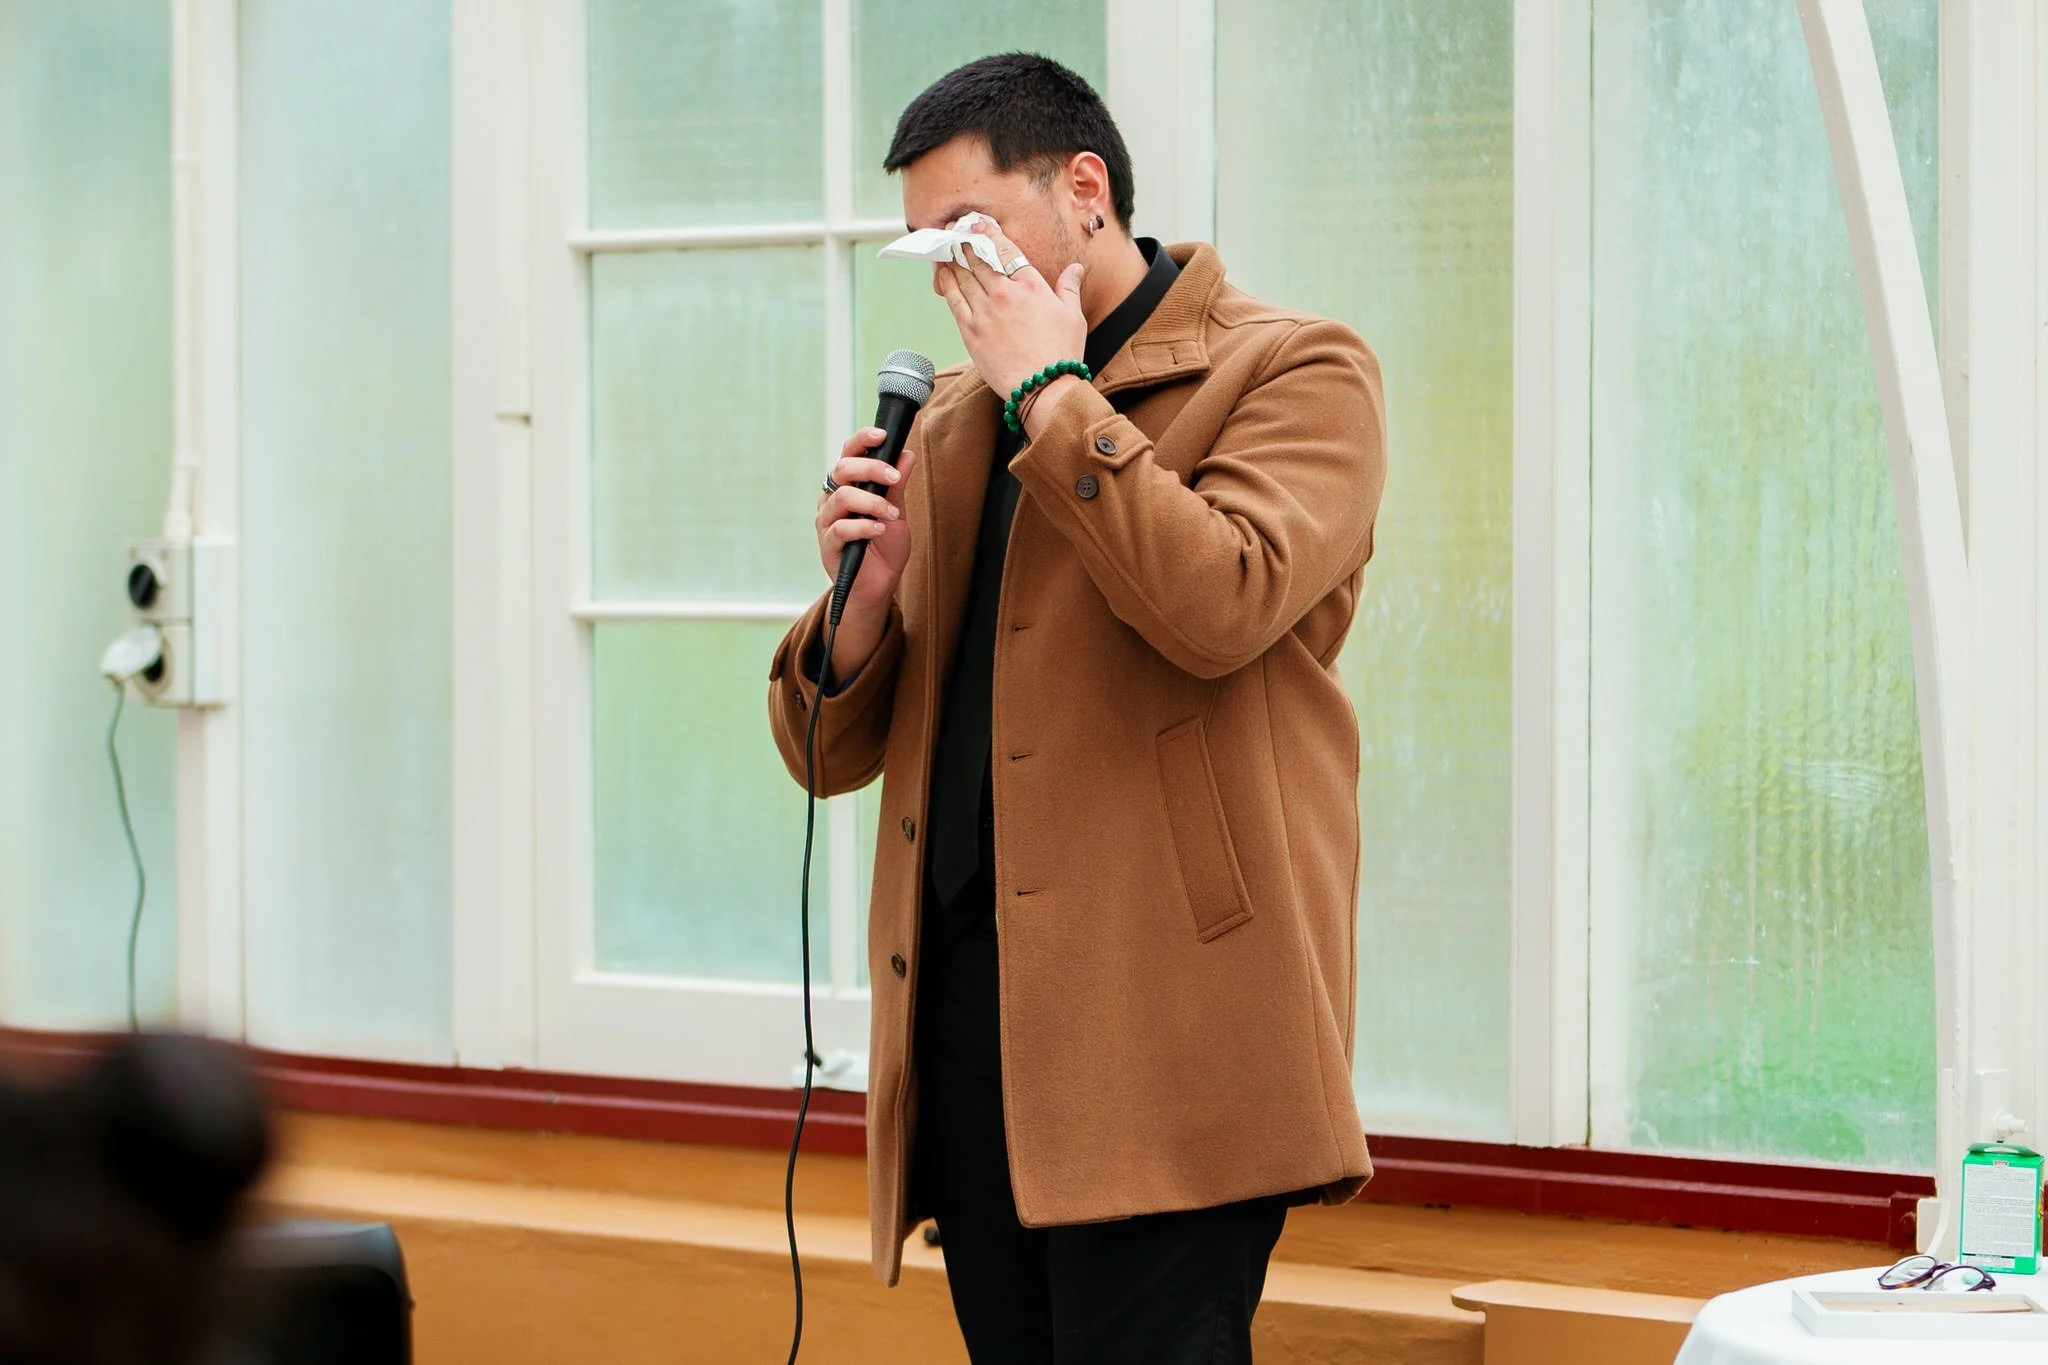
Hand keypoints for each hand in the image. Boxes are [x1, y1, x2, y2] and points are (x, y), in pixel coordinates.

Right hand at [815, 426, 919, 615]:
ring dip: (871, 502)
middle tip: (895, 478)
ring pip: (841, 497)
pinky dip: (864, 526)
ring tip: (892, 514)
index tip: (882, 435)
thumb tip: (906, 453)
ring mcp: (828, 522)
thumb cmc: (884, 547)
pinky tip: (880, 529)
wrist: (878, 585)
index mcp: (848, 486)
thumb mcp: (897, 511)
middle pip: (841, 469)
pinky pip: (841, 529)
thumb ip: (898, 485)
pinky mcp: (828, 545)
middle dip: (871, 468)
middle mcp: (833, 499)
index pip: (848, 454)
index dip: (861, 440)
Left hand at [933, 216, 1086, 400]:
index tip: (979, 223)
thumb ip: (1069, 288)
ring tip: (946, 245)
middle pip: (979, 259)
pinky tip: (942, 271)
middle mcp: (1005, 294)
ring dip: (953, 257)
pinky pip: (954, 300)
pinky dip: (947, 282)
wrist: (1043, 388)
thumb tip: (1075, 268)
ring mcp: (985, 312)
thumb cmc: (1061, 353)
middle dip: (966, 240)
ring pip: (963, 276)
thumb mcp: (1073, 316)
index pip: (1005, 250)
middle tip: (955, 228)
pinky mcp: (971, 332)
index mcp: (1031, 286)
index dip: (989, 233)